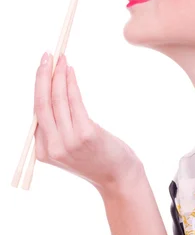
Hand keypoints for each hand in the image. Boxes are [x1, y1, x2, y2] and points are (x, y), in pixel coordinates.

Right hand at [34, 52, 143, 196]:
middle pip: (41, 104)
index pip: (36, 114)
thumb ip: (57, 130)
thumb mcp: (69, 149)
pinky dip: (70, 84)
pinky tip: (70, 71)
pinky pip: (74, 102)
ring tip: (60, 58)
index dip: (38, 88)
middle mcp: (53, 148)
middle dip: (42, 77)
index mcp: (44, 152)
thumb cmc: (97, 159)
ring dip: (57, 76)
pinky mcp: (86, 134)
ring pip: (57, 101)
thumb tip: (51, 96)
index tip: (43, 69)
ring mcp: (68, 142)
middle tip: (46, 56)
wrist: (119, 178)